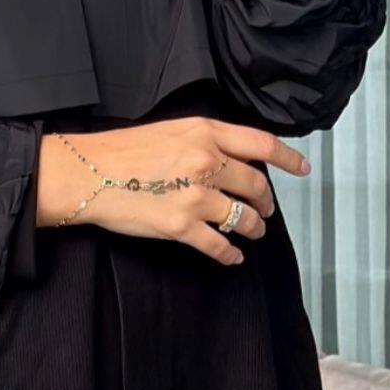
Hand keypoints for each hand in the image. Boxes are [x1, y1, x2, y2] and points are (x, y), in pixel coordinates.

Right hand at [36, 118, 310, 264]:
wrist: (87, 174)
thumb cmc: (122, 152)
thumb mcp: (171, 131)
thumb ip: (205, 141)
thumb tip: (230, 159)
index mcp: (205, 133)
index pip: (261, 143)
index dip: (287, 158)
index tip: (302, 169)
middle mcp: (207, 162)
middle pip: (256, 185)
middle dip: (266, 202)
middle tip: (265, 211)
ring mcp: (196, 195)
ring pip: (243, 218)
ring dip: (253, 228)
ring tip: (252, 232)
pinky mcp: (182, 226)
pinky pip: (219, 246)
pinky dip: (231, 255)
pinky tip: (233, 258)